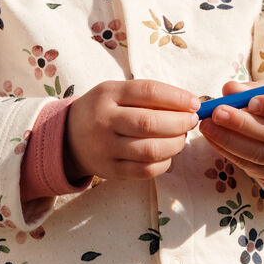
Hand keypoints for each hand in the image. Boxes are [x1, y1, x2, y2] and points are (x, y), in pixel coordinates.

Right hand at [64, 80, 199, 181]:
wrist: (69, 137)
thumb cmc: (103, 111)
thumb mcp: (116, 93)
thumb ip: (147, 96)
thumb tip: (188, 104)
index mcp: (108, 94)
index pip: (148, 92)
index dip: (177, 98)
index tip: (194, 103)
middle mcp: (104, 120)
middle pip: (150, 122)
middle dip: (180, 122)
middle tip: (191, 121)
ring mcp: (106, 148)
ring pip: (150, 149)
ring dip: (175, 143)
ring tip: (181, 137)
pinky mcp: (111, 171)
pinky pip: (146, 170)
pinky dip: (164, 163)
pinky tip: (167, 154)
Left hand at [198, 81, 263, 181]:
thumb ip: (249, 89)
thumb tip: (229, 89)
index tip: (251, 101)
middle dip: (241, 123)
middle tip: (217, 112)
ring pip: (258, 153)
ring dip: (228, 139)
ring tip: (207, 126)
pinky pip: (247, 164)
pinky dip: (226, 150)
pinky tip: (211, 137)